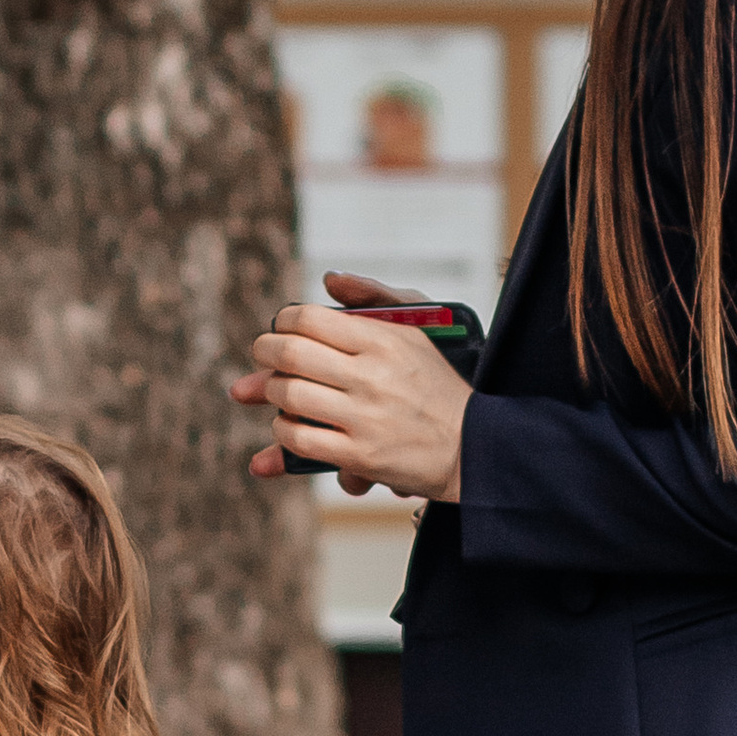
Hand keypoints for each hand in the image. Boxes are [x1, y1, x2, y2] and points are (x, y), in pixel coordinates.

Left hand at [229, 275, 469, 501]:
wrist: (473, 446)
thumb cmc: (438, 386)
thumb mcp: (417, 332)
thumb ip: (374, 299)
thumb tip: (330, 279)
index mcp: (384, 340)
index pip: (311, 319)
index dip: (283, 321)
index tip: (281, 327)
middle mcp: (372, 376)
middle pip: (291, 354)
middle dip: (265, 352)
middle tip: (263, 356)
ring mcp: (365, 417)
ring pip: (289, 396)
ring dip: (272, 391)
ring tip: (275, 390)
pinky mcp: (361, 456)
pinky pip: (300, 440)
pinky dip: (283, 432)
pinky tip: (288, 425)